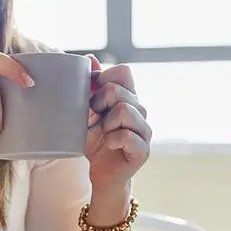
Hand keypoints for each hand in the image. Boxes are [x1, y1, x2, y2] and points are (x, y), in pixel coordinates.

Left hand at [85, 55, 151, 193]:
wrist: (100, 172)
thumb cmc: (94, 140)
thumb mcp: (86, 111)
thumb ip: (90, 86)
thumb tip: (90, 58)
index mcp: (127, 97)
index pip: (123, 72)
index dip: (104, 77)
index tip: (91, 93)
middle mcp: (139, 111)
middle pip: (119, 91)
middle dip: (99, 102)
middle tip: (93, 117)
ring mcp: (144, 130)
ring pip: (124, 111)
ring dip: (105, 123)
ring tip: (102, 132)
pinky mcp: (143, 150)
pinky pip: (127, 136)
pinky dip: (111, 139)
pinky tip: (107, 144)